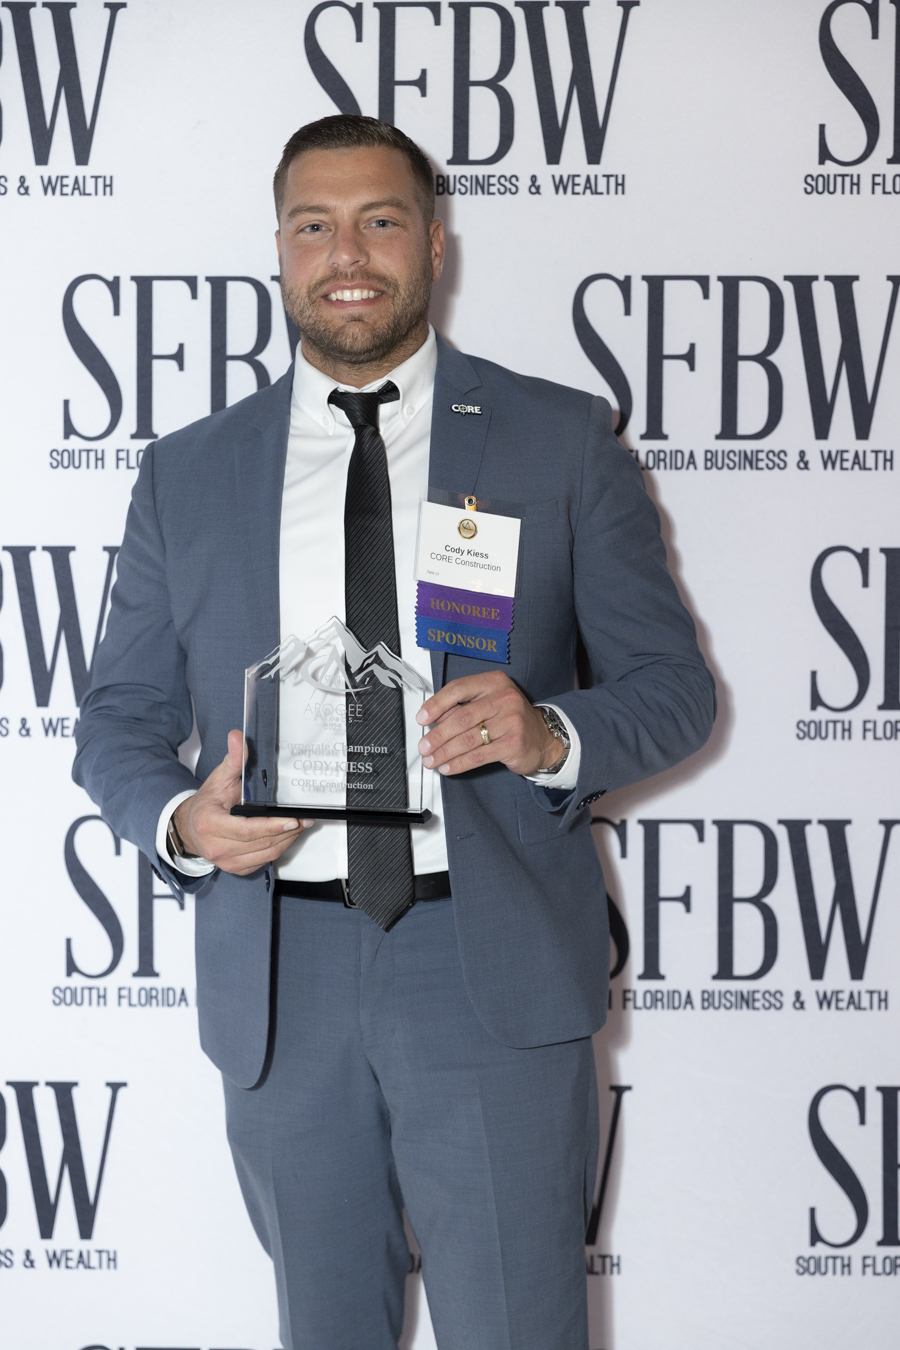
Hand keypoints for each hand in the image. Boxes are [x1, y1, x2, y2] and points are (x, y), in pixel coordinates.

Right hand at [172, 730, 313, 876]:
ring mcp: (226, 862)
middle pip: (261, 843)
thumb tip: (238, 737)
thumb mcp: (218, 779)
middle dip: (288, 831)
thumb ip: (232, 760)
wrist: (190, 828)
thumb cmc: (206, 805)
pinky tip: (286, 836)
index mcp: (210, 825)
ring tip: (301, 826)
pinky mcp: (235, 868)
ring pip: (266, 854)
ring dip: (287, 840)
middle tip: (305, 819)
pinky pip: (263, 861)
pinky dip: (278, 849)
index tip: (292, 820)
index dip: (272, 826)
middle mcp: (217, 848)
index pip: (247, 829)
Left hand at [416, 670, 563, 776]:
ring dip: (444, 752)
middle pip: (461, 717)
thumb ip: (462, 708)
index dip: (436, 704)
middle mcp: (504, 698)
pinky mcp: (513, 743)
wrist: (543, 738)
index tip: (422, 718)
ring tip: (432, 760)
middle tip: (424, 746)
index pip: (458, 689)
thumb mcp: (488, 704)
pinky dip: (459, 763)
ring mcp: (511, 721)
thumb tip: (433, 721)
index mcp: (494, 682)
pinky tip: (448, 767)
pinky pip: (478, 755)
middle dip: (437, 735)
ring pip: (467, 739)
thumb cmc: (510, 718)